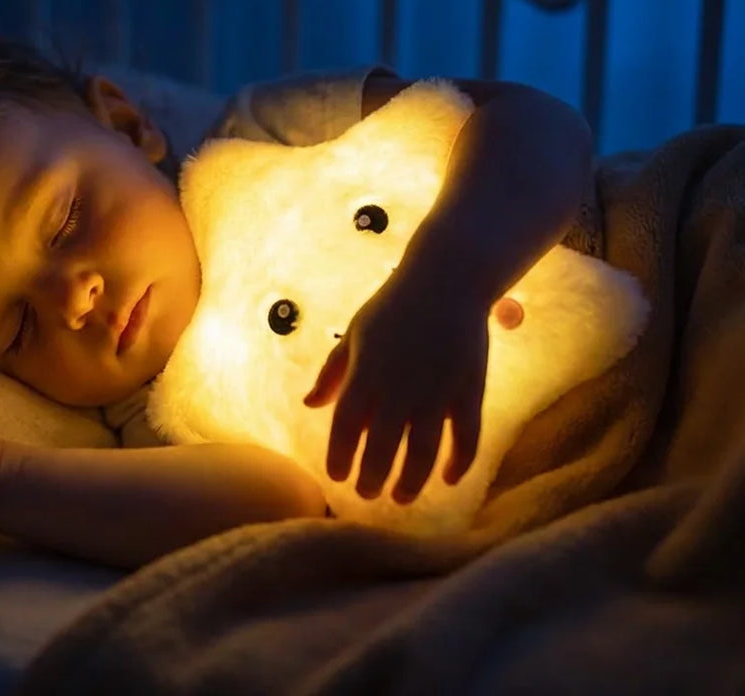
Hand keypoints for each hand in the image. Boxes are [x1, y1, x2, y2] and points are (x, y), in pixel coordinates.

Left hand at [303, 271, 487, 503]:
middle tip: (366, 495)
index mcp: (366, 371)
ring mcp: (437, 391)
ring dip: (411, 481)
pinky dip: (459, 462)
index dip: (339, 455)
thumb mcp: (355, 333)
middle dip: (371, 478)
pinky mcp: (469, 390)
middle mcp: (399, 386)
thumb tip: (310, 404)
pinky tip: (448, 479)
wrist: (446, 280)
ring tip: (401, 498)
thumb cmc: (393, 305)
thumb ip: (333, 371)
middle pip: (381, 446)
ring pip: (423, 451)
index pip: (346, 424)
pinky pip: (467, 436)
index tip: (336, 476)